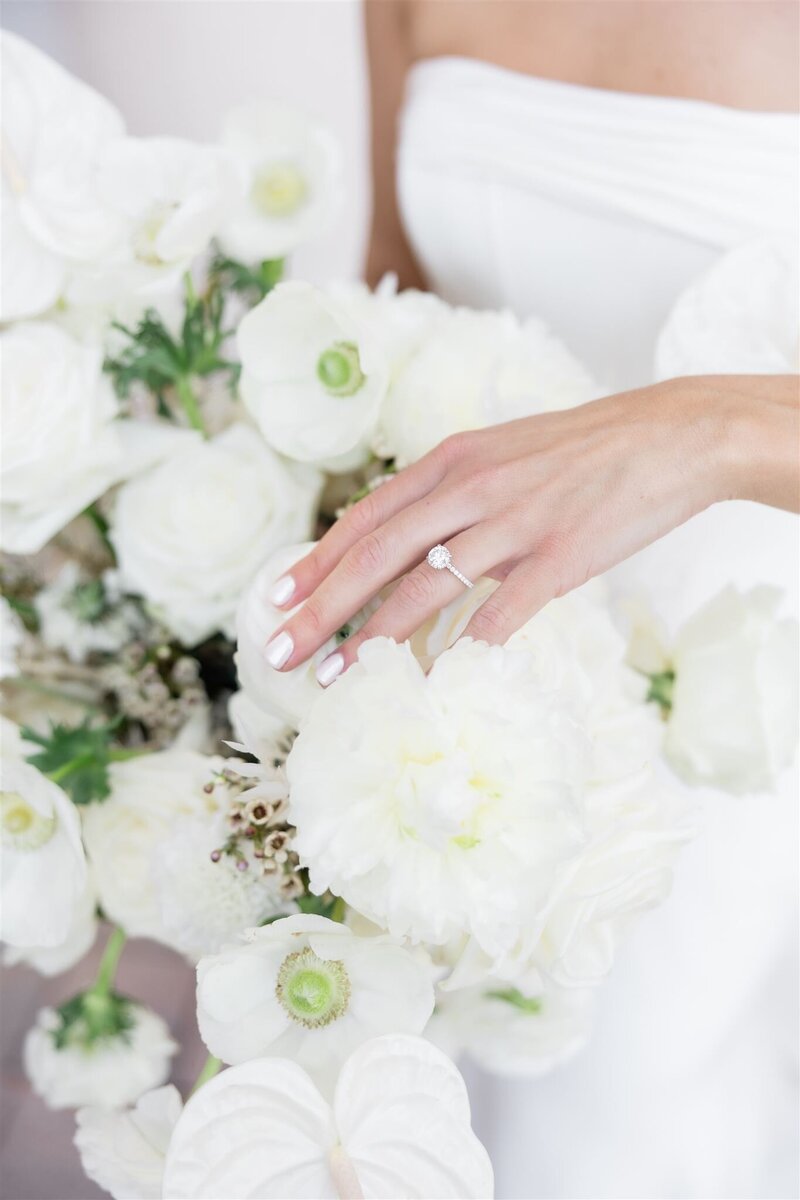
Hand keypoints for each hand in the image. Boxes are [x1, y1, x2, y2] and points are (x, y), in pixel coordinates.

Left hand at [262, 374, 796, 684]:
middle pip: (376, 553)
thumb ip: (453, 488)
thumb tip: (406, 529)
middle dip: (320, 606)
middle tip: (278, 651)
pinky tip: (434, 682)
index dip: (317, 559)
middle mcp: (472, 487)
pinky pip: (500, 613)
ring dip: (373, 637)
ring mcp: (515, 521)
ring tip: (335, 676)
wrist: (670, 434)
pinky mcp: (560, 556)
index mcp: (453, 459)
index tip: (277, 596)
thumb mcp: (503, 451)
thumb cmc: (585, 449)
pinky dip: (462, 651)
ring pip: (425, 586)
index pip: (366, 515)